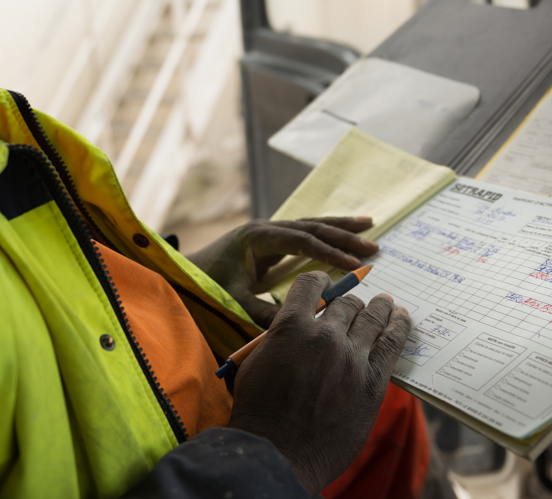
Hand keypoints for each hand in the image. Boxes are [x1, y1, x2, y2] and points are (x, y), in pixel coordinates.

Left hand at [186, 217, 378, 325]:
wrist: (177, 276)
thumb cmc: (202, 288)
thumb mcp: (233, 303)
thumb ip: (264, 314)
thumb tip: (302, 326)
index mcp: (257, 238)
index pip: (302, 241)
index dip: (329, 253)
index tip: (355, 265)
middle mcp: (264, 228)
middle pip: (311, 226)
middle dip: (343, 235)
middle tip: (374, 245)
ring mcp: (266, 232)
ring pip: (310, 224)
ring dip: (339, 227)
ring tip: (369, 227)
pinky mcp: (267, 242)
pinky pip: (303, 234)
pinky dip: (325, 235)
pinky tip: (342, 235)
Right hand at [227, 271, 411, 493]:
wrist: (277, 452)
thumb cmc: (259, 412)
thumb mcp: (257, 362)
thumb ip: (280, 339)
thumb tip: (299, 327)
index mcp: (291, 326)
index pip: (311, 285)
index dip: (320, 281)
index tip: (327, 284)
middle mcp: (324, 335)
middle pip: (346, 303)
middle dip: (350, 302)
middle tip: (355, 305)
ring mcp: (351, 358)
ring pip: (372, 319)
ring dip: (379, 308)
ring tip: (386, 303)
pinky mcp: (372, 382)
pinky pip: (392, 345)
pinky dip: (399, 328)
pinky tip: (402, 319)